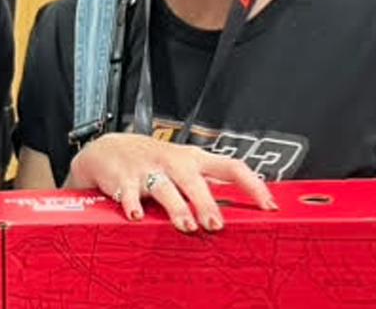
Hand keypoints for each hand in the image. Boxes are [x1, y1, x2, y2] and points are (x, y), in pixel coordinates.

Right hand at [63, 133, 275, 233]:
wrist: (107, 149)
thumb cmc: (154, 162)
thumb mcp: (184, 167)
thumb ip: (209, 184)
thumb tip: (245, 207)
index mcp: (195, 160)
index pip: (231, 167)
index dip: (252, 186)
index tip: (268, 206)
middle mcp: (174, 163)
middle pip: (194, 180)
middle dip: (206, 203)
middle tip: (216, 225)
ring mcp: (148, 170)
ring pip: (164, 188)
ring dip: (176, 207)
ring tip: (186, 226)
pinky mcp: (123, 179)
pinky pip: (127, 193)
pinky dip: (131, 204)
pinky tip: (136, 216)